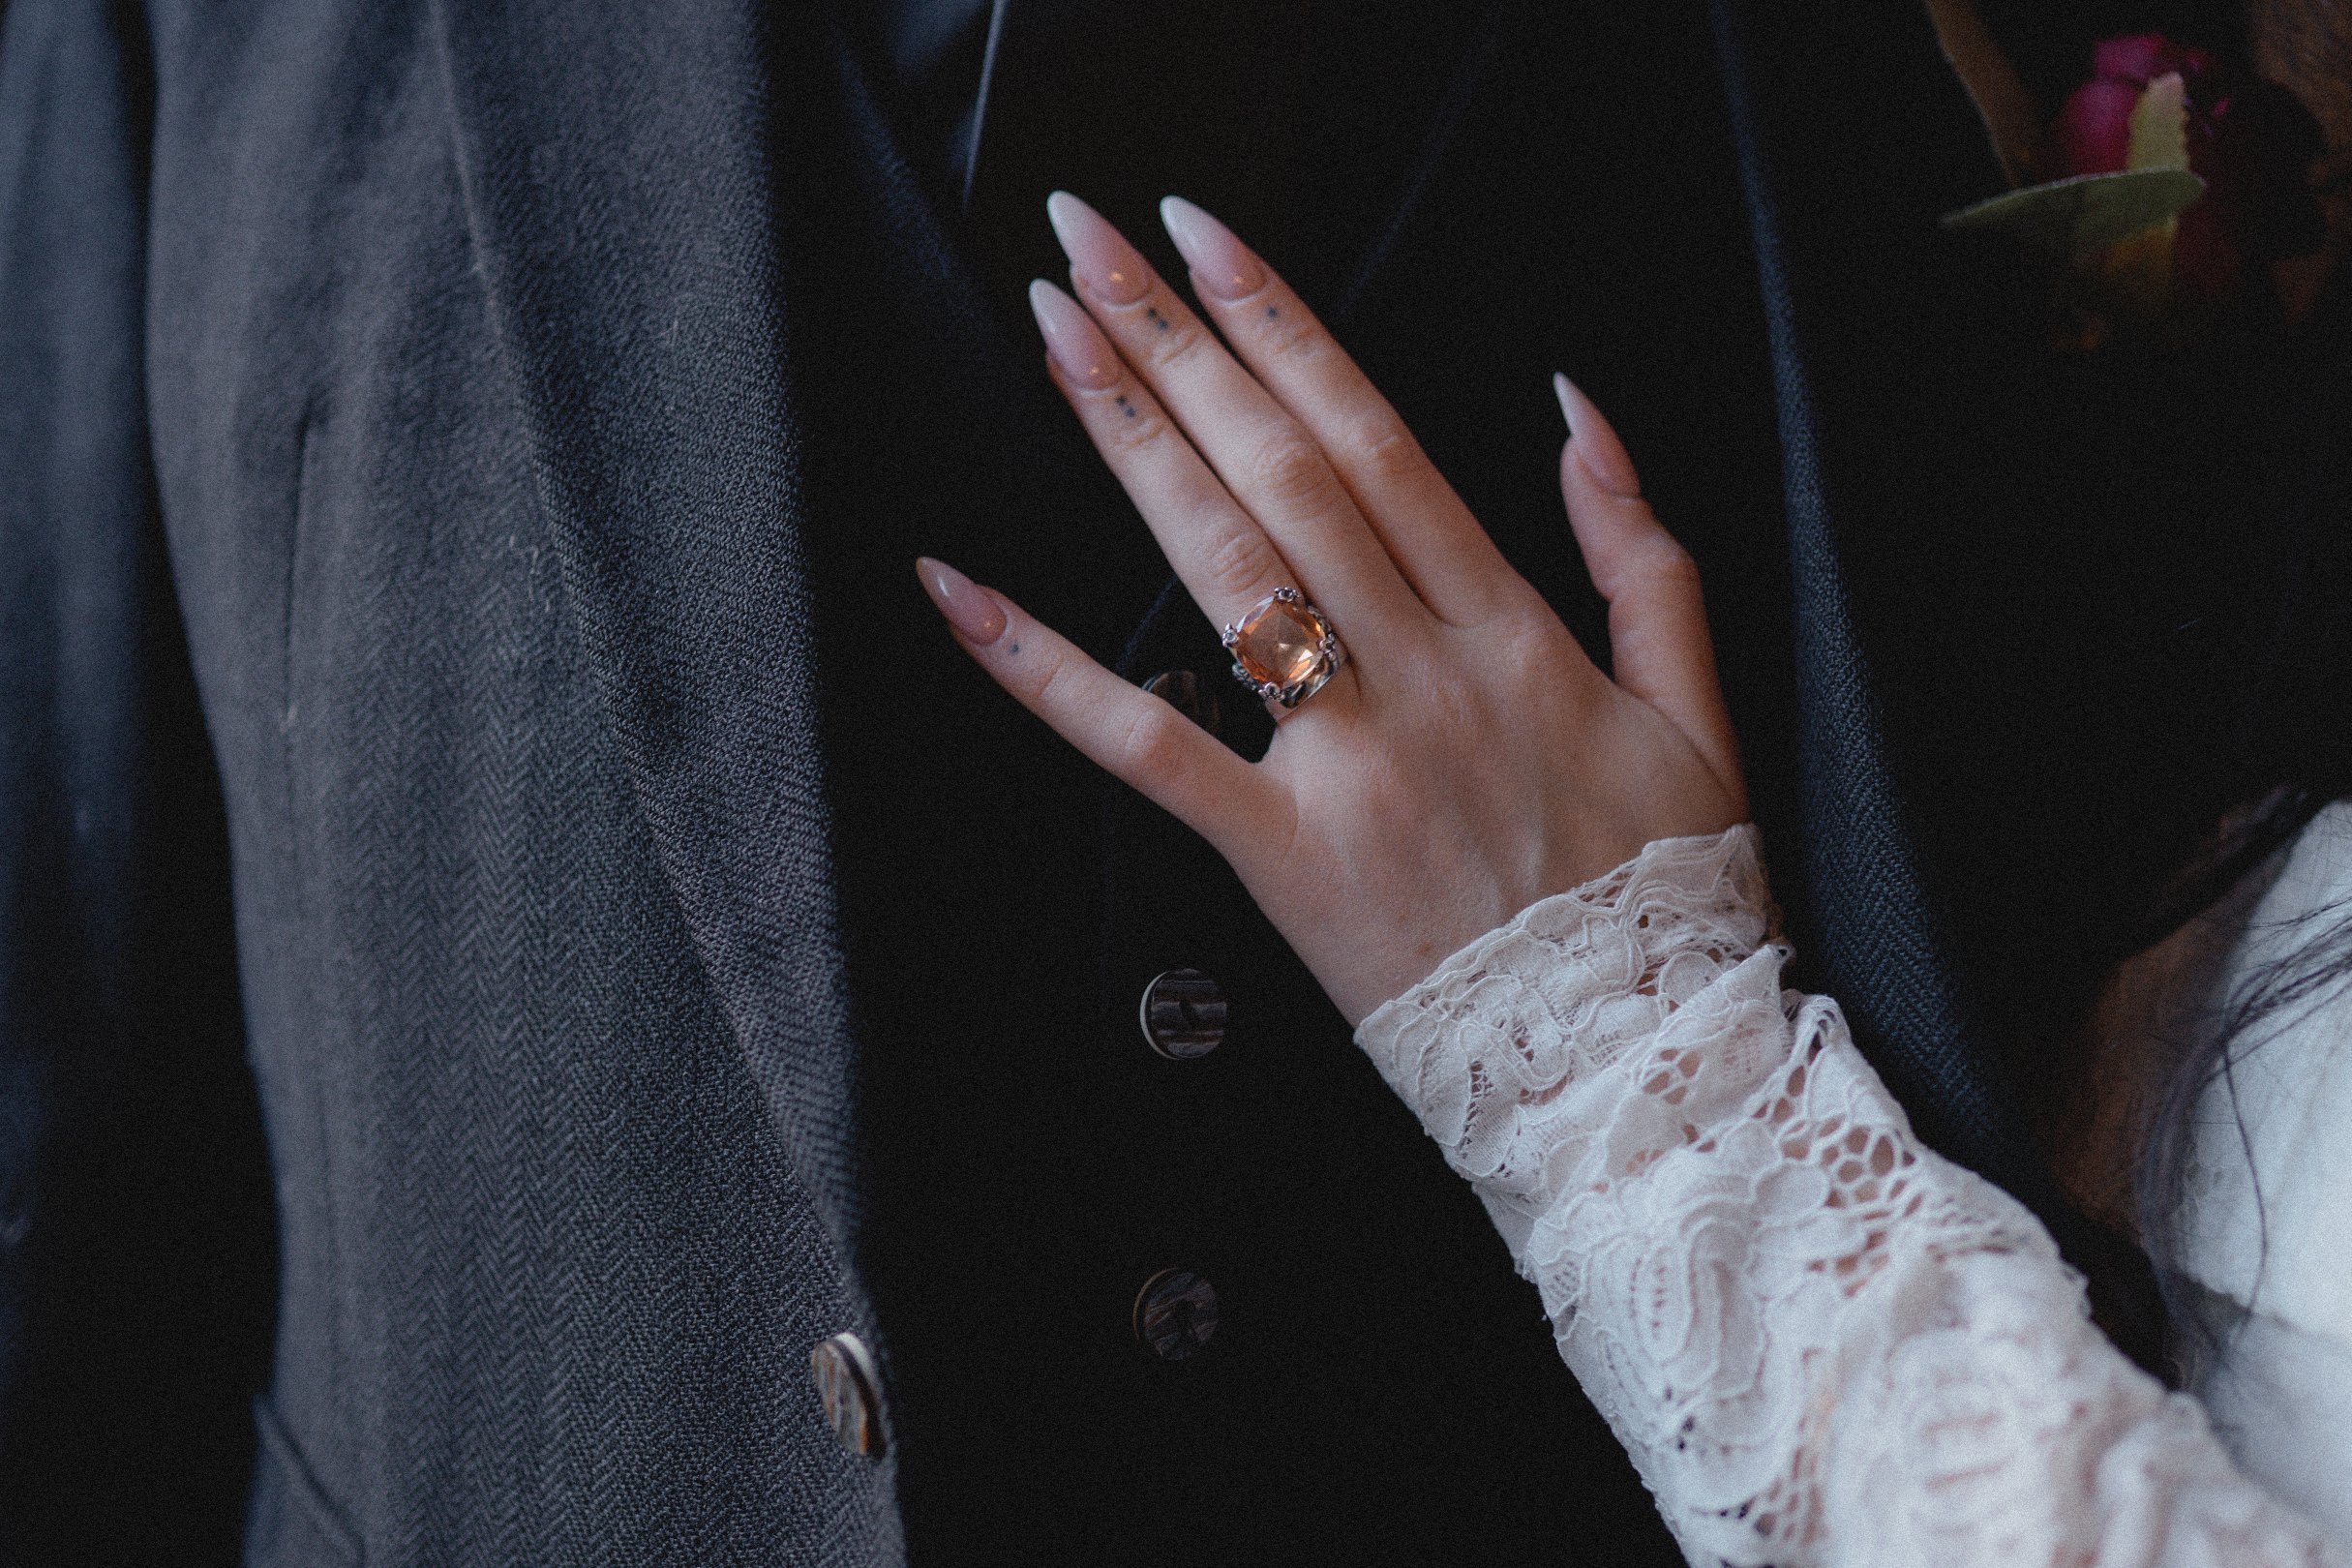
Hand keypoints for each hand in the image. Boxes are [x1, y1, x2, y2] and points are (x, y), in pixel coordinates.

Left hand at [917, 193, 1747, 1025]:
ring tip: (1055, 342)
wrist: (1638, 1066)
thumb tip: (1580, 411)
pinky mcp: (1279, 854)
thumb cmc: (1658, 896)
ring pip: (1224, 570)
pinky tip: (964, 593)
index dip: (1283, 328)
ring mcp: (1346, 763)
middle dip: (1179, 343)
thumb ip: (1641, 551)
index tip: (1208, 242)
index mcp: (1513, 631)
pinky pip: (1145, 749)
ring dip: (1128, 442)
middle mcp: (1421, 676)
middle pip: (1282, 473)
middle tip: (1090, 245)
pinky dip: (1045, 669)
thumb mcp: (1698, 708)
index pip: (1378, 439)